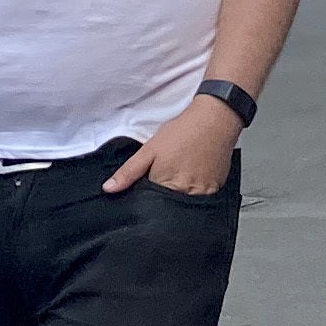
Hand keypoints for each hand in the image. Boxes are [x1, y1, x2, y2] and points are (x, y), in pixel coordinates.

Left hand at [103, 96, 238, 195]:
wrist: (216, 120)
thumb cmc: (184, 131)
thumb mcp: (150, 149)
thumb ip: (129, 172)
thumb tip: (109, 188)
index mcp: (166, 185)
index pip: (150, 203)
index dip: (147, 193)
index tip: (151, 180)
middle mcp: (186, 193)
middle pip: (168, 206)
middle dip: (163, 194)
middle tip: (170, 170)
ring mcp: (203, 193)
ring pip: (185, 204)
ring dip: (180, 192)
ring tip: (183, 169)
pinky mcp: (216, 190)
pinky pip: (202, 199)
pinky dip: (196, 190)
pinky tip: (195, 173)